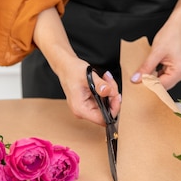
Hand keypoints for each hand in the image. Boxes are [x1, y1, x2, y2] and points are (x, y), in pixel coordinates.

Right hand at [32, 7, 120, 125]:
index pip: (103, 120)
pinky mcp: (90, 100)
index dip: (114, 110)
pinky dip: (107, 89)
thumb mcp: (86, 74)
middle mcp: (83, 111)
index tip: (118, 97)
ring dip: (111, 91)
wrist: (62, 60)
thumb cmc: (70, 67)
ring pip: (106, 104)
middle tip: (111, 83)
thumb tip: (109, 92)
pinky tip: (104, 78)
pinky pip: (104, 98)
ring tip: (105, 77)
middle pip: (107, 112)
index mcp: (81, 109)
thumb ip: (99, 84)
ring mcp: (87, 106)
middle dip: (113, 98)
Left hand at [131, 0, 180, 88]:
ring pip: (163, 80)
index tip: (136, 86)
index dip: (148, 86)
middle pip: (163, 85)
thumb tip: (136, 79)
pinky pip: (166, 74)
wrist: (180, 24)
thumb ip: (146, 67)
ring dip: (153, 78)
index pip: (161, 86)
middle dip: (150, 83)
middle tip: (137, 81)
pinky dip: (157, 73)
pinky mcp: (178, 67)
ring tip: (143, 74)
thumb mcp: (156, 52)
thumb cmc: (172, 34)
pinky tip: (150, 69)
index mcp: (179, 71)